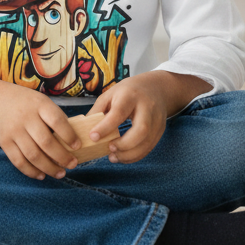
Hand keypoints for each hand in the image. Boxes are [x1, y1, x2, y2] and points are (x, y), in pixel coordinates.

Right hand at [0, 77, 81, 180]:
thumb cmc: (25, 102)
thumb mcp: (41, 101)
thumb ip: (54, 117)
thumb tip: (72, 140)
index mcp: (39, 104)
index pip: (57, 121)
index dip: (69, 136)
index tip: (77, 146)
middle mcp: (26, 118)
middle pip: (46, 142)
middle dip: (62, 157)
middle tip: (73, 164)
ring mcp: (14, 131)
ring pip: (33, 155)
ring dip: (49, 168)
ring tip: (60, 173)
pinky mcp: (5, 142)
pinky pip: (19, 161)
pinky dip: (31, 171)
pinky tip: (41, 175)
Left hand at [87, 71, 209, 163]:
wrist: (157, 87)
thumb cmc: (129, 91)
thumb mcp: (111, 94)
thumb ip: (98, 110)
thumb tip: (83, 130)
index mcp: (130, 95)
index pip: (119, 112)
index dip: (106, 126)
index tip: (93, 137)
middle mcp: (147, 107)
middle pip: (141, 130)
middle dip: (124, 144)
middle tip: (109, 148)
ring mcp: (157, 119)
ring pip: (147, 142)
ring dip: (129, 154)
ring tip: (114, 156)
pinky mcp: (160, 130)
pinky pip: (149, 147)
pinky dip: (135, 156)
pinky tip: (123, 156)